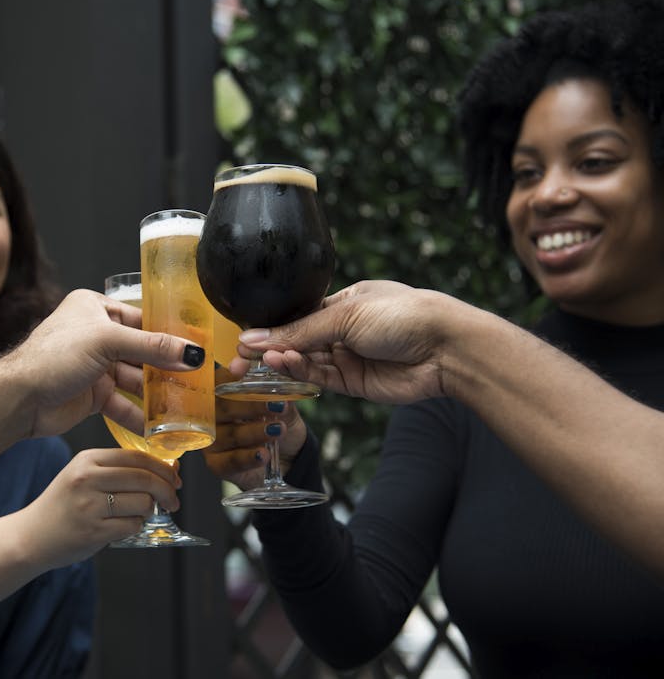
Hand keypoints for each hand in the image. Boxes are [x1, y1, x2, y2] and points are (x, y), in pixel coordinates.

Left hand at [4, 289, 205, 437]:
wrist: (19, 399)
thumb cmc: (52, 357)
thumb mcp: (106, 341)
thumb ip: (151, 347)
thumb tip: (191, 352)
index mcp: (95, 307)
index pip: (142, 319)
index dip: (169, 334)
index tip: (197, 348)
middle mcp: (96, 334)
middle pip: (142, 351)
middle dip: (167, 368)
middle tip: (197, 380)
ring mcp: (95, 366)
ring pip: (135, 379)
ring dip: (156, 394)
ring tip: (183, 406)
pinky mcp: (93, 394)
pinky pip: (124, 403)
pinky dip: (139, 414)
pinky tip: (158, 427)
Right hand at [17, 448, 181, 568]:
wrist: (31, 536)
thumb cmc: (64, 505)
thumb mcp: (84, 476)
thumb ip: (120, 470)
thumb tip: (169, 468)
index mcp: (87, 459)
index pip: (136, 456)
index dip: (162, 467)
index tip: (174, 477)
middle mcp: (87, 478)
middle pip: (144, 478)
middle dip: (167, 490)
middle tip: (173, 500)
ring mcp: (89, 505)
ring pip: (142, 503)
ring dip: (149, 511)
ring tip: (139, 514)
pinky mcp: (92, 531)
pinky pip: (132, 525)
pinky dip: (136, 526)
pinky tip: (124, 526)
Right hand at [200, 368, 307, 489]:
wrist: (287, 456)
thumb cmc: (278, 422)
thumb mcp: (283, 404)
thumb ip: (280, 393)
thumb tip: (280, 382)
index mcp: (223, 394)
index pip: (220, 381)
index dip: (231, 376)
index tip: (245, 370)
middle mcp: (212, 416)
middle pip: (221, 407)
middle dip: (249, 405)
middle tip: (276, 405)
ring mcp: (212, 441)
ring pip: (228, 435)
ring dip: (254, 432)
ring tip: (278, 430)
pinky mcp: (217, 464)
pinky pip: (229, 461)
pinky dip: (248, 458)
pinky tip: (263, 454)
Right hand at [231, 280, 451, 403]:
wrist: (446, 347)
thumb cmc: (403, 314)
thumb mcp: (344, 314)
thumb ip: (297, 331)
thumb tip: (252, 337)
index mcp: (342, 302)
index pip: (296, 316)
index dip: (269, 327)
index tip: (241, 338)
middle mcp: (343, 330)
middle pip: (296, 341)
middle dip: (268, 348)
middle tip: (240, 357)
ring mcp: (348, 357)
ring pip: (304, 361)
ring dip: (283, 360)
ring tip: (265, 358)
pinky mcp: (354, 383)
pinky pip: (319, 379)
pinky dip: (300, 373)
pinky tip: (284, 364)